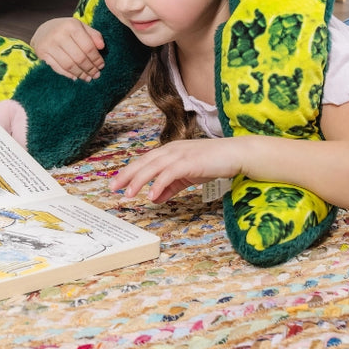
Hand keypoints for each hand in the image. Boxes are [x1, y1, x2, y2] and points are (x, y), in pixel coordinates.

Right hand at [30, 17, 104, 80]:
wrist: (43, 30)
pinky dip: (68, 74)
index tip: (101, 66)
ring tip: (88, 78)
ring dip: (80, 74)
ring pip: (69, 65)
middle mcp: (59, 34)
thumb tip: (102, 47)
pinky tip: (75, 77)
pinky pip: (58, 68)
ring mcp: (49, 44)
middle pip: (79, 57)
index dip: (96, 59)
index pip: (88, 46)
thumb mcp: (81, 27)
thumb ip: (94, 35)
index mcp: (71, 25)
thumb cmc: (67, 30)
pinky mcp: (42, 53)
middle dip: (89, 68)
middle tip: (96, 75)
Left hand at [110, 138, 244, 202]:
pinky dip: (159, 184)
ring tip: (128, 194)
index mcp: (170, 151)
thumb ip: (170, 187)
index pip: (144, 161)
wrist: (235, 154)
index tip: (116, 183)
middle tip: (113, 188)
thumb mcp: (187, 176)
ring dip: (139, 180)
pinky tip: (151, 195)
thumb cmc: (213, 162)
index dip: (129, 172)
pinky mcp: (190, 162)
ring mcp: (180, 155)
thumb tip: (154, 198)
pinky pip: (170, 173)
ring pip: (153, 167)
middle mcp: (172, 150)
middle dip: (127, 175)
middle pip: (144, 162)